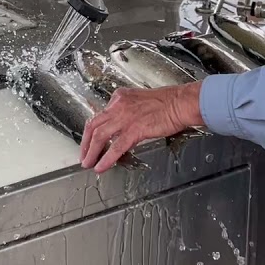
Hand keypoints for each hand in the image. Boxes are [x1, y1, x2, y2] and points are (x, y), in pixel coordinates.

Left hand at [80, 82, 203, 173]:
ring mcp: (125, 117)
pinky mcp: (135, 129)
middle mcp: (119, 105)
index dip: (91, 131)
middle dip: (86, 143)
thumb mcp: (139, 102)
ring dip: (92, 152)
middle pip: (94, 125)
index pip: (99, 115)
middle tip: (83, 155)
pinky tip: (102, 166)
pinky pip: (116, 147)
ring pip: (100, 136)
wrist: (181, 103)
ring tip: (88, 163)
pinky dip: (107, 158)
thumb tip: (119, 128)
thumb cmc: (167, 103)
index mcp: (120, 98)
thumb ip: (126, 112)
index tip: (89, 142)